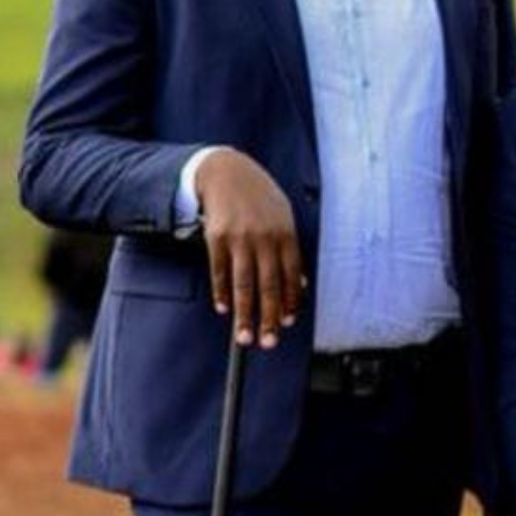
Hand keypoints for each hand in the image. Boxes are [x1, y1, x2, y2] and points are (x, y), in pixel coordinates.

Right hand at [195, 148, 302, 347]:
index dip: (288, 302)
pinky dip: (221, 292)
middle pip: (268, 285)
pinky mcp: (216, 237)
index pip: (290, 277)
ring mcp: (239, 238)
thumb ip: (290, 252)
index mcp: (286, 235)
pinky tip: (223, 308)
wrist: (228, 172)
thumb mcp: (283, 218)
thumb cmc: (260, 200)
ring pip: (243, 284)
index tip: (286, 324)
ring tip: (245, 336)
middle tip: (268, 342)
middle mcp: (265, 238)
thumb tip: (299, 287)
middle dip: (269, 317)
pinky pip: (219, 271)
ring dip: (244, 314)